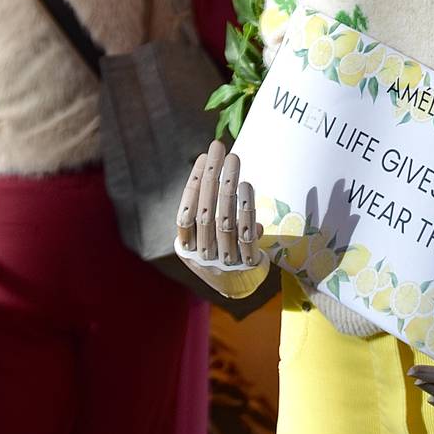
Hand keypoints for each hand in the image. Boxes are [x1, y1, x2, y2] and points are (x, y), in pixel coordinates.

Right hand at [175, 139, 269, 299]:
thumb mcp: (208, 234)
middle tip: (219, 147)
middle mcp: (203, 256)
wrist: (241, 286)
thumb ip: (208, 210)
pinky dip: (246, 209)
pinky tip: (247, 185)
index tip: (203, 157)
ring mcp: (224, 261)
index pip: (185, 214)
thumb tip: (215, 169)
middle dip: (212, 177)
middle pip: (205, 213)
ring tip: (234, 159)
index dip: (194, 185)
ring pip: (225, 221)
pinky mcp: (247, 264)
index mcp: (187, 249)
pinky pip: (246, 234)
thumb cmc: (221, 250)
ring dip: (228, 187)